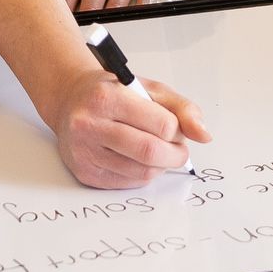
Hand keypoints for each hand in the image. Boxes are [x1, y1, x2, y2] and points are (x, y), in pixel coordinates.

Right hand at [42, 59, 207, 189]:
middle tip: (178, 150)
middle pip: (150, 152)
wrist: (69, 100)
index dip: (178, 130)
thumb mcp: (148, 88)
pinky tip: (138, 159)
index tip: (176, 128)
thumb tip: (203, 135)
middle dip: (175, 154)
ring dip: (160, 166)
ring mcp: (84, 151)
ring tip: (158, 151)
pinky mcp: (85, 172)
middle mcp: (90, 124)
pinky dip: (143, 174)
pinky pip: (127, 183)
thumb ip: (181, 108)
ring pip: (141, 172)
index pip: (162, 124)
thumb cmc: (111, 93)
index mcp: (107, 97)